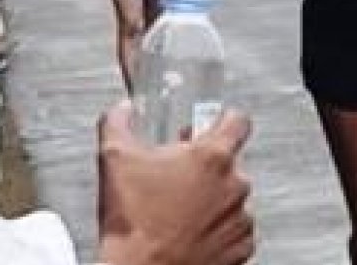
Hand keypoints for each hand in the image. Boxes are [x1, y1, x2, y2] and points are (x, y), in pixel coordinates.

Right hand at [97, 100, 254, 264]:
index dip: (224, 120)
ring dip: (212, 201)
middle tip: (178, 178)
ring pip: (231, 198)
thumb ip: (119, 123)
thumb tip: (123, 110)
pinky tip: (190, 234)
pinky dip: (217, 231)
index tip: (213, 125)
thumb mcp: (114, 160)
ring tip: (178, 213)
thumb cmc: (133, 223)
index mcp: (212, 156)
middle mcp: (235, 184)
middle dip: (206, 169)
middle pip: (229, 164)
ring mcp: (241, 217)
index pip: (238, 121)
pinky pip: (234, 231)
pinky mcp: (241, 246)